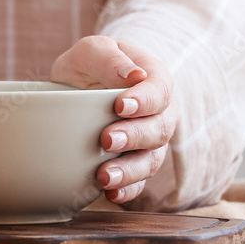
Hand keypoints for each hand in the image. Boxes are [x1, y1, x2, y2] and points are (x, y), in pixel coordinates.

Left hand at [51, 36, 178, 203]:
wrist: (83, 86)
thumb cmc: (92, 64)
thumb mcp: (93, 49)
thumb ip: (108, 57)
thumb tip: (131, 76)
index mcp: (155, 80)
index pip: (159, 91)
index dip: (144, 101)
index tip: (120, 105)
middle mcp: (160, 113)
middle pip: (159, 129)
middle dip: (134, 137)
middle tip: (106, 139)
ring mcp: (150, 142)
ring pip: (151, 160)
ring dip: (130, 171)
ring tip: (104, 176)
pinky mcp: (135, 163)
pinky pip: (139, 182)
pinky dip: (128, 191)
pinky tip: (110, 194)